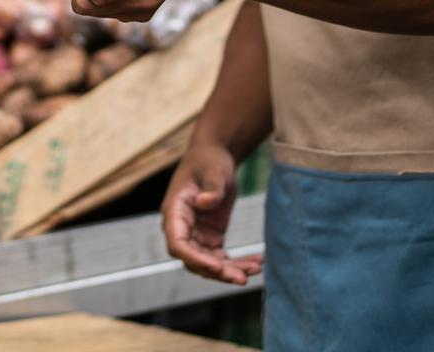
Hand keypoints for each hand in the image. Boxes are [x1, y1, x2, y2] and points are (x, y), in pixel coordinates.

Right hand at [162, 141, 262, 285]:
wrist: (216, 155)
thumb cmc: (209, 160)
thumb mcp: (213, 170)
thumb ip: (211, 188)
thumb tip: (204, 202)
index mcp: (175, 211)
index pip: (177, 244)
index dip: (194, 259)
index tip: (216, 267)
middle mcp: (183, 228)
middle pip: (195, 260)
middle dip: (218, 272)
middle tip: (242, 278)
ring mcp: (197, 235)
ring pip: (210, 264)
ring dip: (231, 271)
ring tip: (256, 269)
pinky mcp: (211, 238)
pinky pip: (222, 258)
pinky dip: (239, 263)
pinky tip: (258, 262)